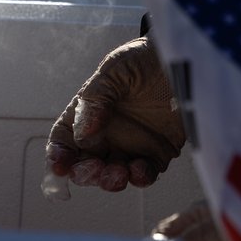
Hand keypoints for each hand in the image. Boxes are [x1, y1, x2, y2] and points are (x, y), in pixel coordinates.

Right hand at [44, 36, 185, 194]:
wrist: (183, 59)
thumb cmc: (143, 60)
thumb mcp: (115, 70)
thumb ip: (96, 98)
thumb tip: (83, 133)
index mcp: (88, 113)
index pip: (64, 139)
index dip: (58, 155)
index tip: (60, 165)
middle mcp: (105, 134)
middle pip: (85, 164)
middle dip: (85, 173)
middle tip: (94, 169)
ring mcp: (130, 146)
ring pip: (112, 175)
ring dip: (110, 180)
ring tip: (118, 174)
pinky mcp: (156, 153)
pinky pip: (144, 173)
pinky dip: (139, 177)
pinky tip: (139, 170)